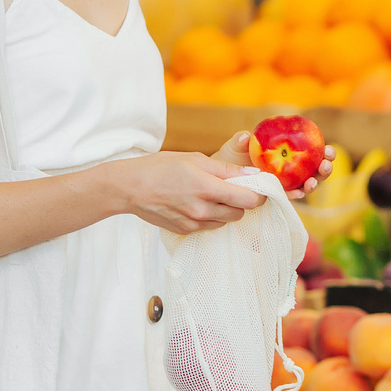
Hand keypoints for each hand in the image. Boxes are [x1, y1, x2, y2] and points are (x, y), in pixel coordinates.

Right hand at [113, 151, 266, 234]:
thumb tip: (253, 173)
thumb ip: (226, 169)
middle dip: (241, 201)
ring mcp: (193, 223)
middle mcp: (202, 210)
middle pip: (240, 213)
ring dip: (226, 209)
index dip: (260, 194)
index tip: (260, 187)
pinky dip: (211, 216)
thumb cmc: (161, 167)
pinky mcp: (185, 231)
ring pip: (226, 221)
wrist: (130, 188)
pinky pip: (209, 226)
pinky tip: (197, 203)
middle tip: (233, 187)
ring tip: (211, 194)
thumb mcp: (195, 159)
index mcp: (207, 188)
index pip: (249, 200)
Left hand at [212, 131, 335, 200]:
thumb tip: (246, 137)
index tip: (328, 148)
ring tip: (312, 182)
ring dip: (314, 183)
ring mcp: (285, 183)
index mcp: (287, 151)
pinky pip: (289, 195)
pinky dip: (295, 194)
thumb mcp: (235, 146)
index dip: (322, 150)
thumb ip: (241, 140)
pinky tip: (298, 192)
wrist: (220, 177)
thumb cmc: (231, 157)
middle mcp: (290, 168)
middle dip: (325, 167)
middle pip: (314, 168)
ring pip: (306, 184)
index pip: (310, 149)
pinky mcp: (276, 195)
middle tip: (326, 164)